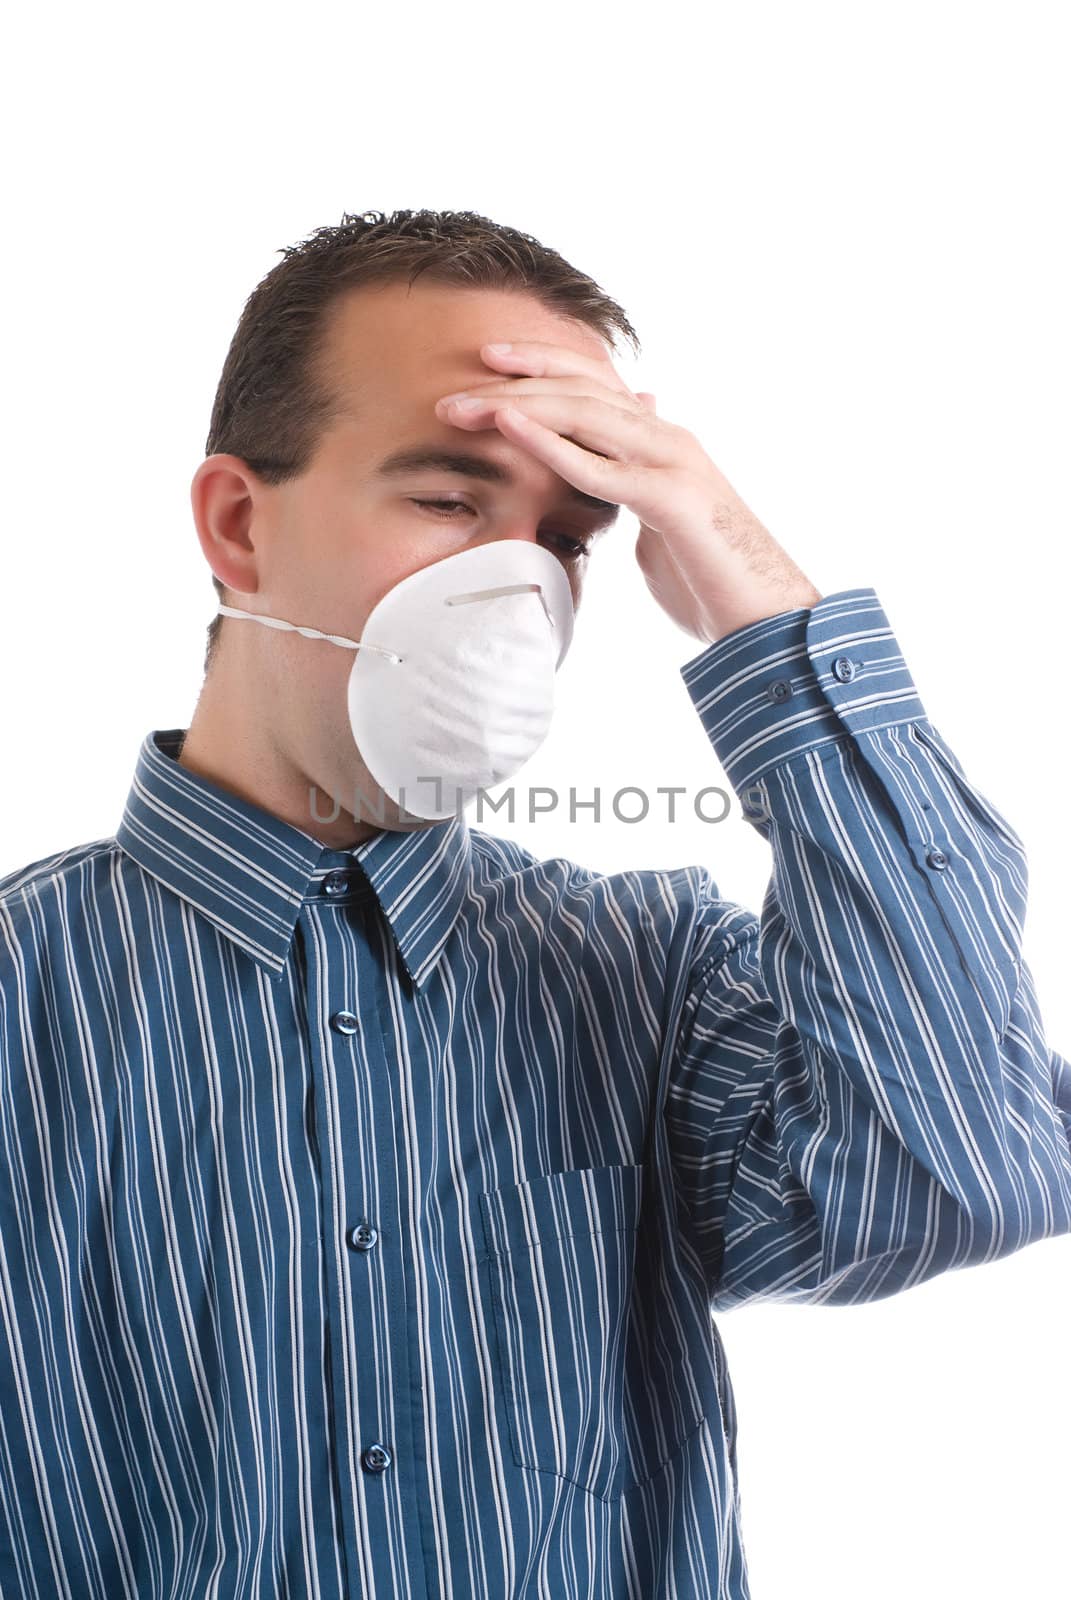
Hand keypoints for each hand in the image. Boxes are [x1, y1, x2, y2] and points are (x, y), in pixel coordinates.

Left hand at [434, 341, 821, 643]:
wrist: (766, 617)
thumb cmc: (710, 578)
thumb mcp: (656, 525)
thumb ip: (630, 490)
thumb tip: (606, 474)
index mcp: (661, 441)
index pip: (594, 387)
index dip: (541, 368)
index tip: (485, 365)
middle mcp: (668, 438)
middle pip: (582, 389)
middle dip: (515, 382)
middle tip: (453, 394)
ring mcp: (673, 464)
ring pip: (586, 415)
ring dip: (519, 406)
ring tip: (466, 407)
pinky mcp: (673, 501)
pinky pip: (601, 467)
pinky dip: (552, 446)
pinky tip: (512, 430)